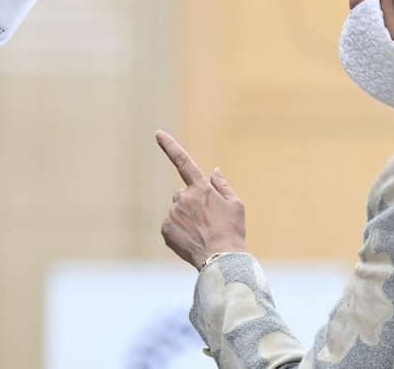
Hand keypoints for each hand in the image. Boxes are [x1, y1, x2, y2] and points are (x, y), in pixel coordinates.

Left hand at [156, 130, 246, 268]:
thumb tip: (214, 170)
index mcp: (201, 188)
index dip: (170, 146)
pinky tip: (191, 240)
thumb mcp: (236, 205)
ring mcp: (173, 213)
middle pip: (183, 195)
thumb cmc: (232, 231)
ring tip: (201, 233)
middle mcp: (183, 197)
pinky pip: (170, 225)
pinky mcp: (165, 228)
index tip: (157, 133)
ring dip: (185, 218)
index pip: (183, 162)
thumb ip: (222, 185)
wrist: (221, 260)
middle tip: (208, 222)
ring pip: (177, 211)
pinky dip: (178, 231)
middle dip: (192, 203)